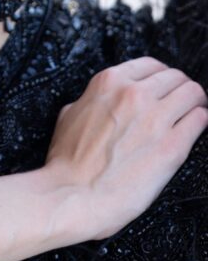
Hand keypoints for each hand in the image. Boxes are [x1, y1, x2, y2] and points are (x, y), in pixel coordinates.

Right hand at [43, 56, 207, 239]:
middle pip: (176, 77)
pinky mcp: (172, 146)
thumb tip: (103, 103)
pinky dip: (200, 122)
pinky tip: (196, 129)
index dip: (162, 77)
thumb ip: (93, 101)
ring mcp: (155, 118)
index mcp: (109, 82)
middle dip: (181, 89)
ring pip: (193, 93)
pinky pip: (199, 120)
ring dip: (195, 103)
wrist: (71, 195)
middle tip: (182, 102)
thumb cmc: (67, 162)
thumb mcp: (71, 114)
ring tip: (194, 113)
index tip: (165, 87)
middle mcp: (134, 94)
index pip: (151, 65)